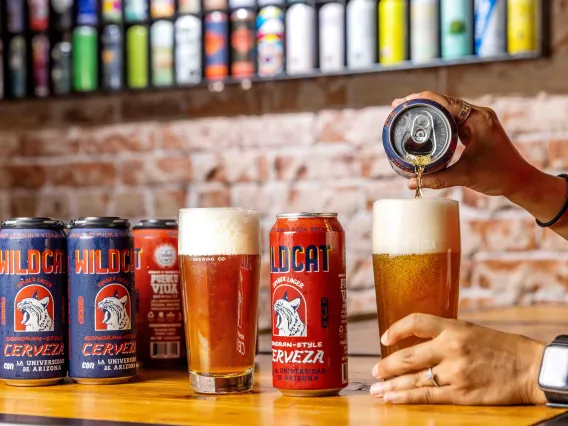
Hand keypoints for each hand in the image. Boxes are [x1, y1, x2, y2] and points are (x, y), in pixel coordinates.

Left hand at [370, 313, 546, 405]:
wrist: (530, 367)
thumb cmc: (500, 348)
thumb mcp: (470, 331)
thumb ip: (444, 335)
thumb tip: (416, 343)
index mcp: (453, 328)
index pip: (415, 322)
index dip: (396, 329)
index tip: (384, 338)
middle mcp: (451, 348)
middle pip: (408, 356)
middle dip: (387, 365)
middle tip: (374, 371)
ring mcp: (455, 372)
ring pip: (413, 379)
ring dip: (391, 385)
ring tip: (377, 389)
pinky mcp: (461, 393)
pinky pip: (427, 395)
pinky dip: (405, 397)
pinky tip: (392, 399)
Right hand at [392, 91, 567, 236]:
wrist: (520, 181)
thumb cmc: (498, 175)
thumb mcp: (464, 176)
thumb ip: (437, 179)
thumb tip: (411, 183)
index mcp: (478, 119)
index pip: (446, 102)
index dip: (422, 99)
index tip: (403, 101)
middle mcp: (479, 115)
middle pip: (445, 102)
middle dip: (421, 103)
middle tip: (399, 107)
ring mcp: (478, 121)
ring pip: (449, 110)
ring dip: (429, 111)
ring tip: (407, 113)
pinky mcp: (477, 129)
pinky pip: (454, 120)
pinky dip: (438, 121)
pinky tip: (425, 125)